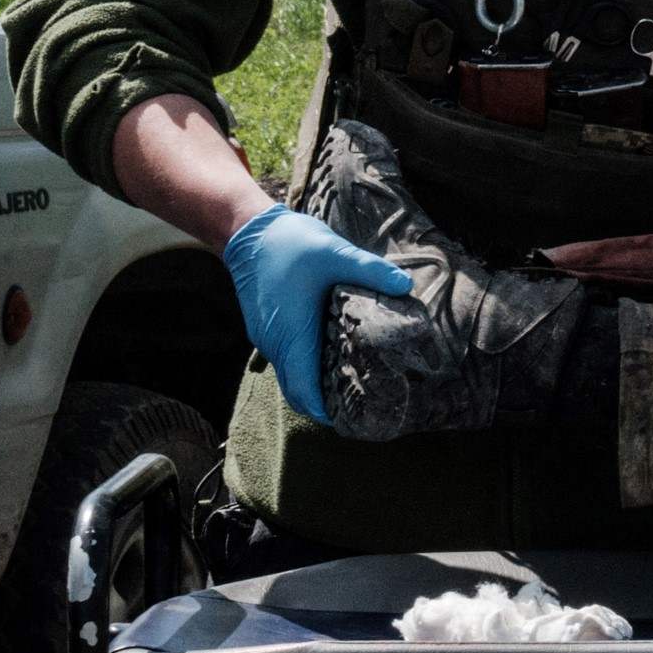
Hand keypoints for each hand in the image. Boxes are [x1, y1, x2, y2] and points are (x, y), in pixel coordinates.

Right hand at [223, 200, 417, 422]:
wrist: (247, 231)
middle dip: (324, 405)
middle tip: (361, 409)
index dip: (324, 411)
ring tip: (353, 386)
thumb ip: (370, 270)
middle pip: (297, 390)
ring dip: (315, 386)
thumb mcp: (334, 252)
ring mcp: (267, 336)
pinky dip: (306, 368)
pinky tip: (334, 357)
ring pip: (291, 375)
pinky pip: (287, 358)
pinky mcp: (267, 326)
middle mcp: (275, 342)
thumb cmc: (289, 243)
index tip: (352, 421)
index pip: (303, 391)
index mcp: (291, 334)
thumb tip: (405, 287)